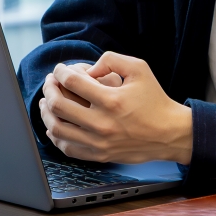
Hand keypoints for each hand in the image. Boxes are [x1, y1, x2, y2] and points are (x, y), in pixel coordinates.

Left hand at [38, 53, 192, 164]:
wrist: (169, 133)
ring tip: (46, 103)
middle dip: (49, 89)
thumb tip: (88, 68)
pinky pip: (67, 148)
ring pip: (57, 128)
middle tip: (50, 83)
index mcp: (111, 100)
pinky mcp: (99, 155)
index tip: (59, 70)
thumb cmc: (154, 100)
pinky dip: (55, 136)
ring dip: (46, 113)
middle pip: (59, 105)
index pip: (72, 82)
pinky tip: (54, 126)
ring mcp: (99, 142)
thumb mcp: (140, 69)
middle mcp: (102, 123)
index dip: (60, 73)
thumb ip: (112, 59)